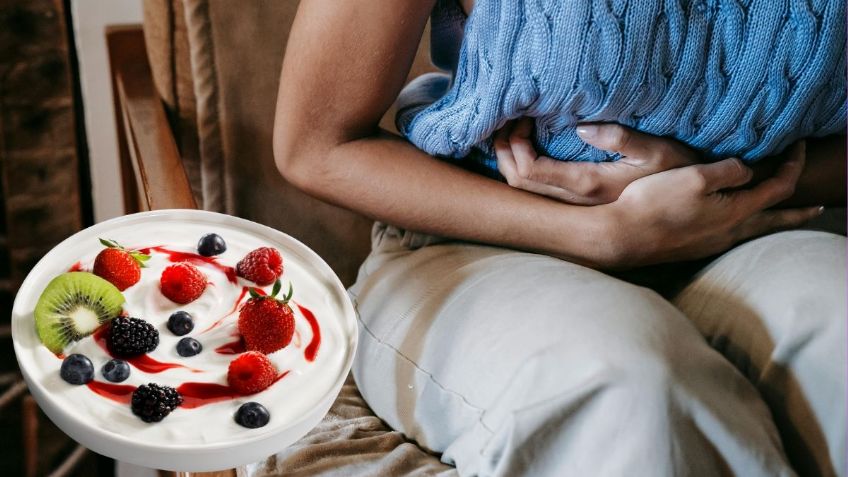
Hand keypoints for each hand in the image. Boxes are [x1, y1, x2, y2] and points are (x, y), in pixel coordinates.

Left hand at [495, 118, 696, 204]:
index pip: (530, 172)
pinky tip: (528, 149)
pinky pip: (537, 192)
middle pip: (518, 183)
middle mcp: (576, 202)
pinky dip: (522, 169)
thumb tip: (581, 129)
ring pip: (524, 191)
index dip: (515, 146)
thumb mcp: (658, 151)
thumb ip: (622, 139)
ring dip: (510, 161)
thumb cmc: (678, 173)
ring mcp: (575, 206)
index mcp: (589, 185)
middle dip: (504, 151)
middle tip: (509, 121)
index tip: (523, 118)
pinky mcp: (579, 205)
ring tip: (513, 132)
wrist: (690, 206)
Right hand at [601, 141, 822, 266]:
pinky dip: (747, 226)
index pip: (778, 187)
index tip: (798, 146)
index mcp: (736, 211)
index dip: (793, 165)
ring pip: (754, 230)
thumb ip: (728, 170)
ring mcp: (711, 243)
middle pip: (775, 221)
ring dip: (773, 221)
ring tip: (781, 216)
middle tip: (819, 208)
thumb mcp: (695, 176)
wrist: (622, 236)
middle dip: (798, 212)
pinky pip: (732, 235)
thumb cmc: (655, 204)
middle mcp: (730, 232)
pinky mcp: (694, 247)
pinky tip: (735, 223)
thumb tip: (746, 170)